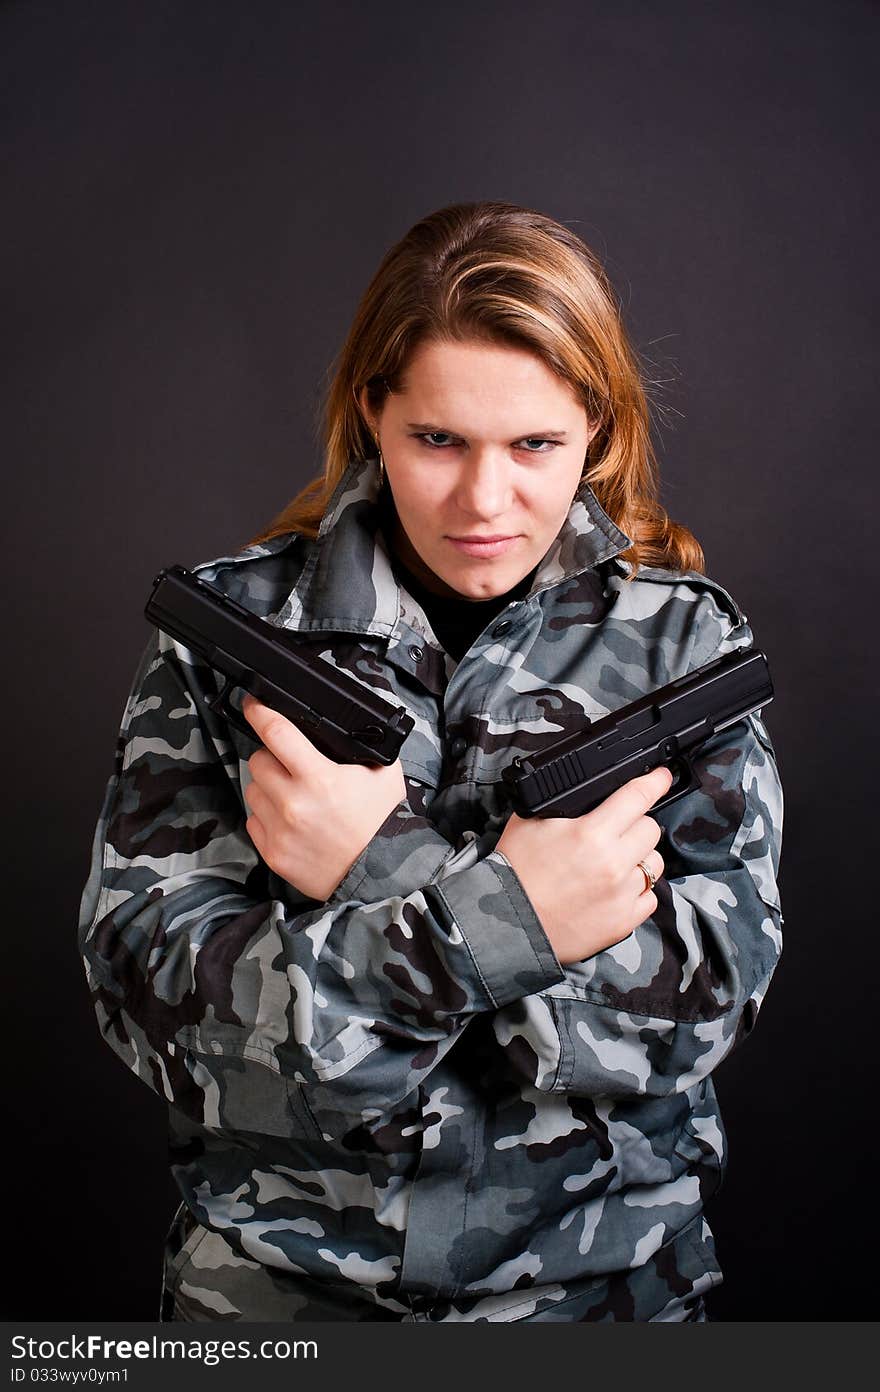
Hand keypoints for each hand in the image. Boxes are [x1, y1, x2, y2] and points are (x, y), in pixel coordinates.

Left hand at [240, 693, 406, 900]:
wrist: (380, 874)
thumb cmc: (382, 822)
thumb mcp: (384, 772)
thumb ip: (364, 742)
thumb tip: (347, 720)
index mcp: (320, 778)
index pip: (276, 732)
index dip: (259, 712)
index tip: (253, 704)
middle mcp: (294, 803)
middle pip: (258, 760)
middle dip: (272, 757)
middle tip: (291, 765)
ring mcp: (280, 830)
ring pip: (252, 790)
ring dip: (267, 787)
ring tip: (293, 796)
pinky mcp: (272, 854)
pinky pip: (253, 821)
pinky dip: (267, 816)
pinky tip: (290, 820)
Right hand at [495, 765, 672, 965]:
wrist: (508, 922)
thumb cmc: (514, 872)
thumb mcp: (530, 821)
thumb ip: (563, 803)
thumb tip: (584, 791)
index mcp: (590, 833)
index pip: (636, 797)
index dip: (655, 782)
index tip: (662, 777)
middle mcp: (613, 863)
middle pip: (651, 828)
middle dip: (636, 823)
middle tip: (617, 830)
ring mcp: (622, 894)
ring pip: (655, 863)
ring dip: (639, 857)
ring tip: (616, 862)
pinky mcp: (624, 921)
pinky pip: (651, 897)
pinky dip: (639, 890)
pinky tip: (617, 888)